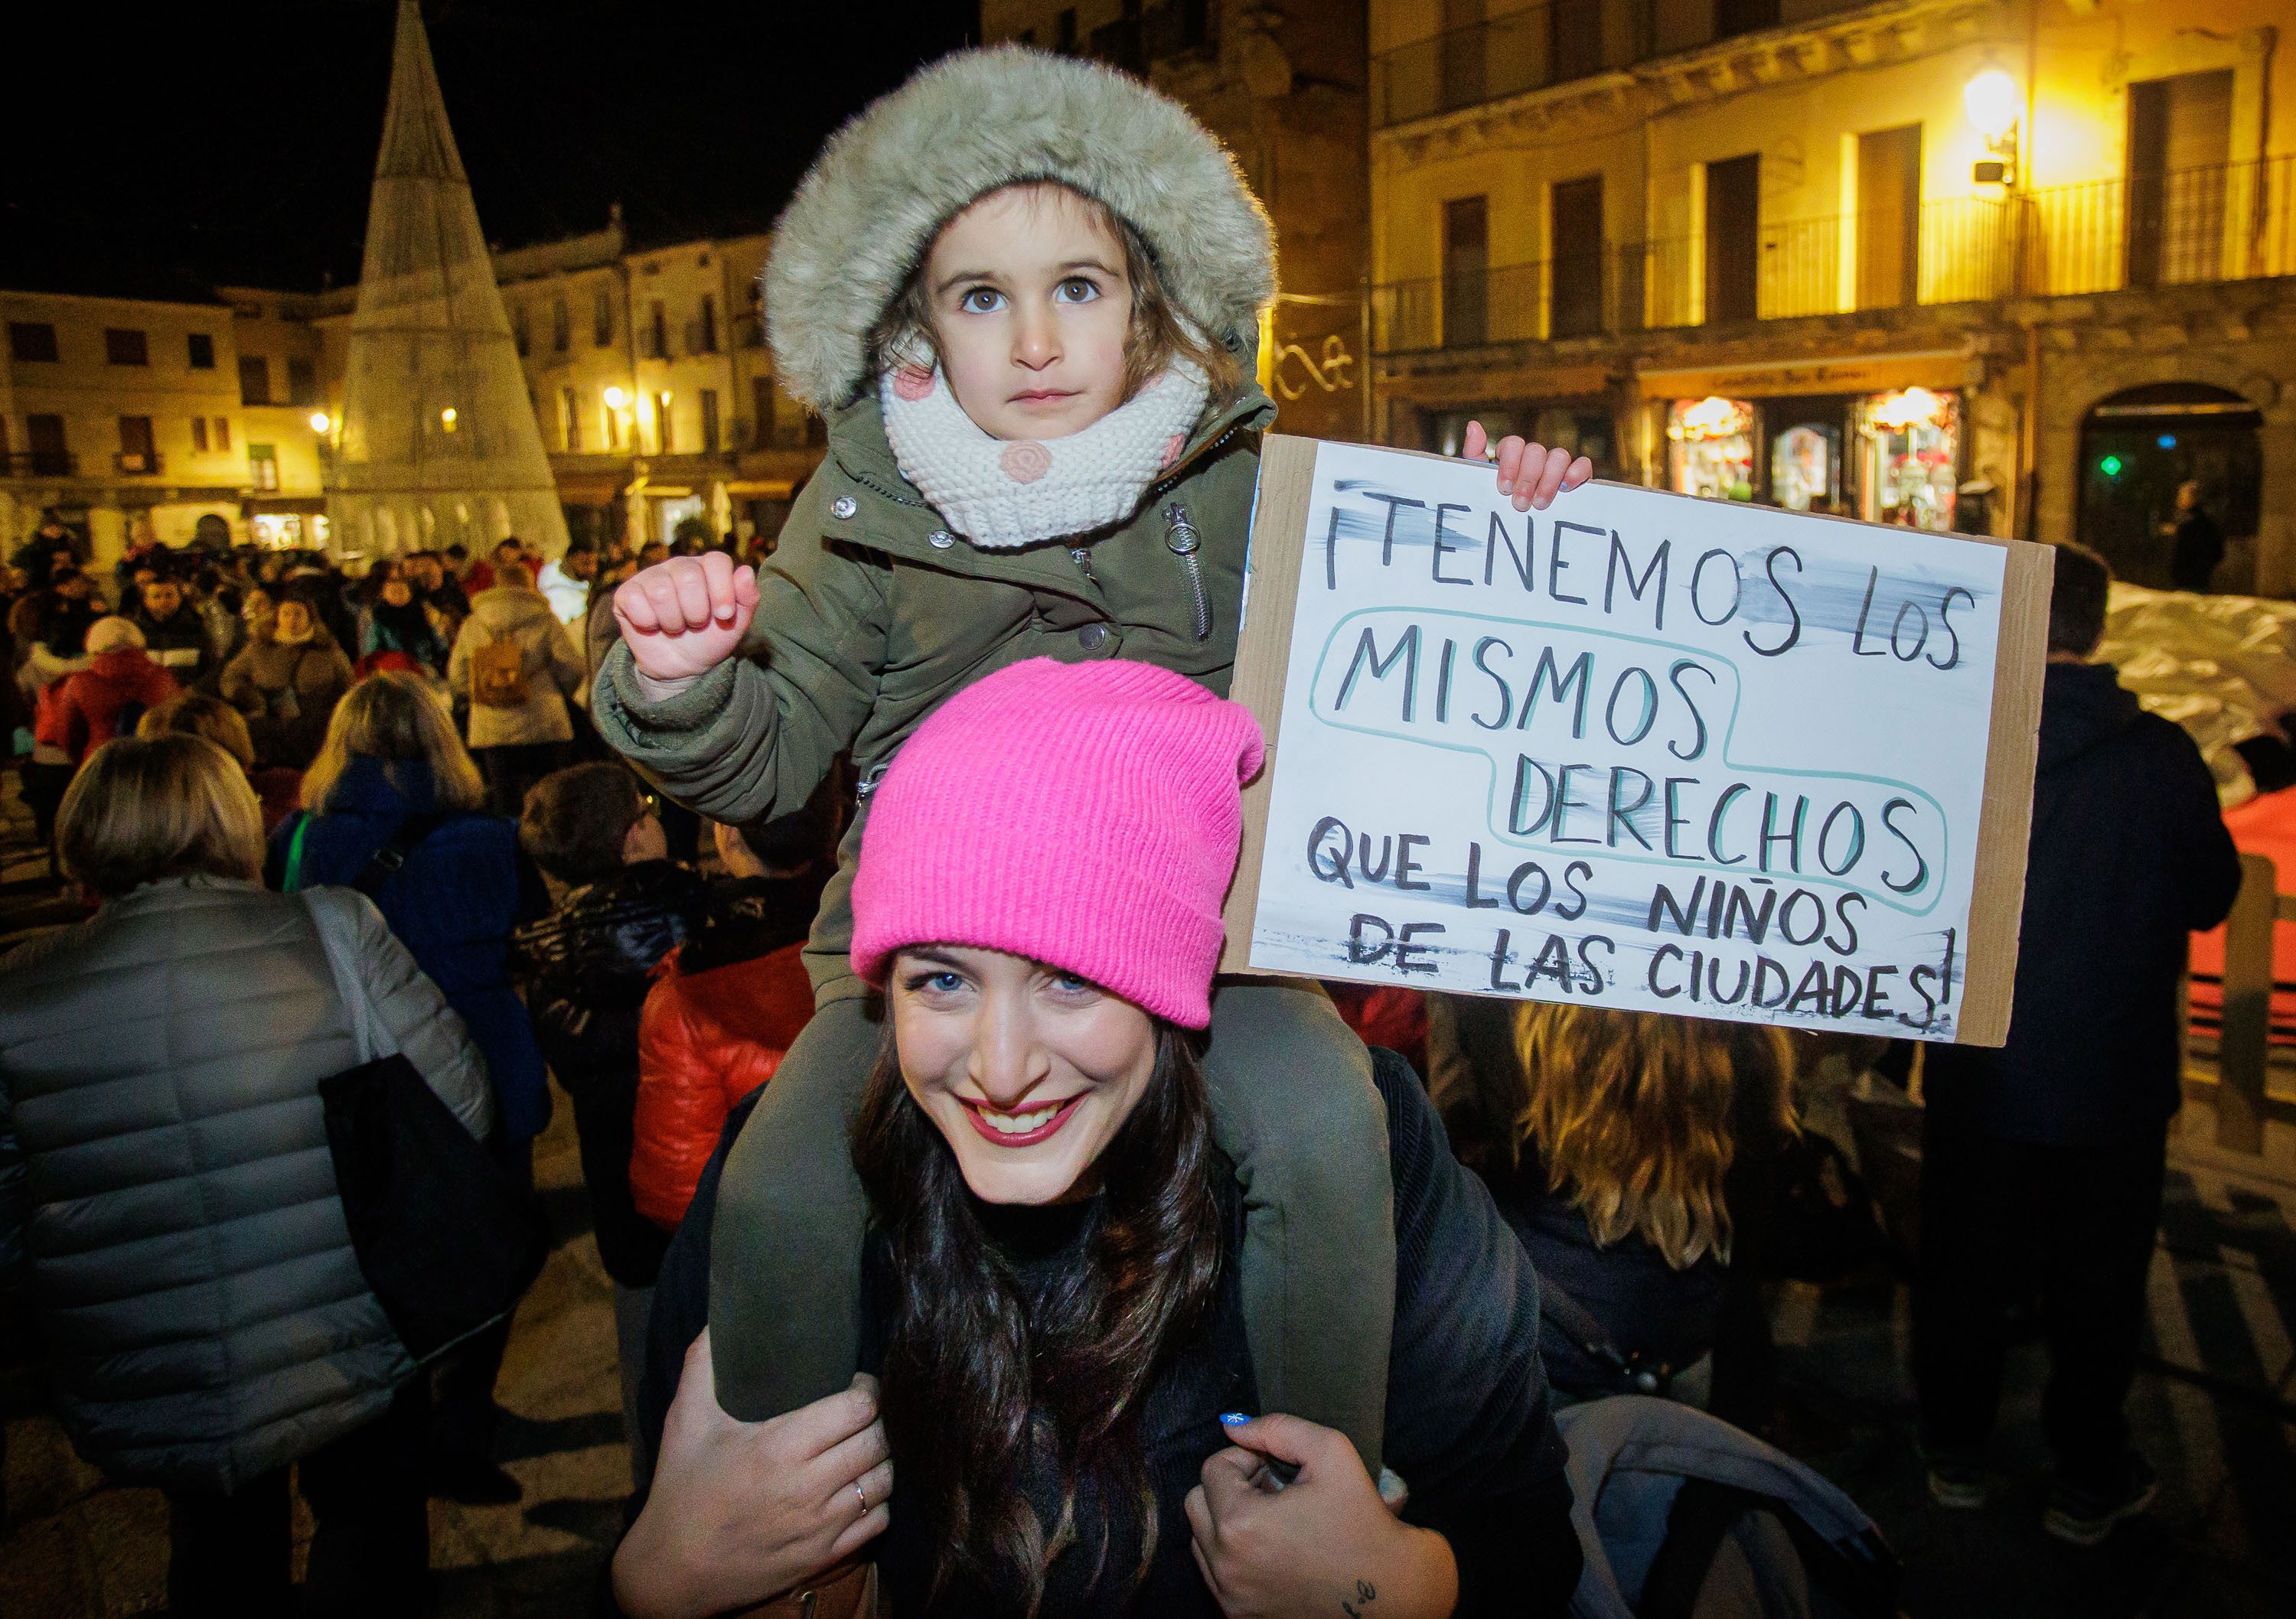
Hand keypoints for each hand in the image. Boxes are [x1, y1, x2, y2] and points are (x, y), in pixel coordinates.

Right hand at [611, 1331, 890, 1618]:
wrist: (673, 1570)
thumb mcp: (685, 1421)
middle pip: (878, 1440)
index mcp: (780, 1447)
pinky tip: (861, 1487)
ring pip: (884, 1481)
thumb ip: (703, 1363)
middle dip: (879, 1420)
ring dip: (883, 1459)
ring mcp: (821, 1526)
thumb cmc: (682, 1490)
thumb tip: (718, 1318)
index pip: (859, 1407)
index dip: (868, 1388)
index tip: (858, 1382)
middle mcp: (808, 1487)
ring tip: (867, 1445)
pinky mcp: (825, 1556)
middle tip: (865, 1412)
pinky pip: (878, 1522)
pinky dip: (878, 1501)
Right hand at [614, 553, 758, 685]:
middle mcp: (679, 566)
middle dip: (696, 612)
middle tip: (696, 624)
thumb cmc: (710, 639)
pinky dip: (647, 622)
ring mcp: (651, 576)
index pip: (716, 561)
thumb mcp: (736, 624)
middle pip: (688, 577)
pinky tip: (653, 626)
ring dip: (673, 621)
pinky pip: (634, 600)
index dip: (722, 590)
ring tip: (676, 627)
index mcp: (707, 567)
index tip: (724, 616)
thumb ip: (747, 598)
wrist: (682, 667)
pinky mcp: (627, 592)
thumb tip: (745, 572)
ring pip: (660, 591)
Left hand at [1184, 1414, 1456, 1618]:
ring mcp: (1231, 1599)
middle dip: (1230, 1488)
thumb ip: (1278, 1428)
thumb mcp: (1331, 1453)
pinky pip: (1217, 1576)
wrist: (1393, 1595)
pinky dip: (1236, 1557)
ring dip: (1229, 1522)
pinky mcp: (1241, 1618)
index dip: (1247, 1458)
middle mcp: (1226, 1568)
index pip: (1213, 1469)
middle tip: (1272, 1489)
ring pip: (1202, 1542)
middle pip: (1197, 1505)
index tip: (1276, 1466)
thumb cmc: (1365, 1523)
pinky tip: (1276, 1550)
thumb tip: (1234, 1425)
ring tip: (1275, 1520)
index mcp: (1240, 1526)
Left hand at [1462, 420, 1593, 512]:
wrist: (1510, 533)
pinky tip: (1566, 490)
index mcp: (1511, 455)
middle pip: (1536, 450)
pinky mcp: (1577, 478)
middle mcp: (1534, 457)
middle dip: (1528, 478)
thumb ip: (1473, 454)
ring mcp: (1556, 466)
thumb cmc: (1493, 506)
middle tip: (1520, 504)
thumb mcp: (1478, 483)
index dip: (1510, 464)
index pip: (1513, 443)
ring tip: (1540, 504)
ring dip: (1549, 480)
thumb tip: (1473, 425)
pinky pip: (1583, 464)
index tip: (1504, 488)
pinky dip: (1577, 473)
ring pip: (1559, 455)